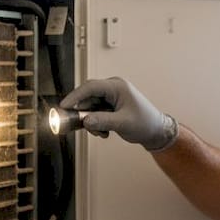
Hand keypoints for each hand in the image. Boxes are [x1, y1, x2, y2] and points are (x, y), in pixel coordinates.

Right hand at [60, 77, 178, 150]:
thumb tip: (85, 121)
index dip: (75, 96)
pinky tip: (105, 131)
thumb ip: (102, 121)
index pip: (90, 87)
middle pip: (87, 97)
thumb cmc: (145, 123)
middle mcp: (113, 89)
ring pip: (90, 107)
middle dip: (84, 113)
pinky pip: (95, 112)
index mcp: (117, 87)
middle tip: (84, 126)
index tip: (64, 106)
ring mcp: (111, 97)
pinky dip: (96, 122)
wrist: (156, 131)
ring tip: (102, 132)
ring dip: (91, 121)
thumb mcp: (122, 123)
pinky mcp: (110, 106)